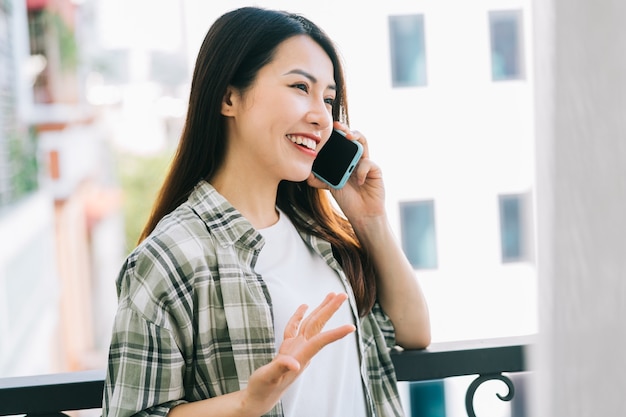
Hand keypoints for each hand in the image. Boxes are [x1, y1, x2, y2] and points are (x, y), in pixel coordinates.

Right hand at [240, 293, 354, 414]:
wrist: (260, 397)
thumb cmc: (263, 389)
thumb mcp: (268, 378)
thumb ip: (280, 368)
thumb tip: (295, 364)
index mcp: (299, 357)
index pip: (320, 341)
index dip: (335, 333)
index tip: (352, 327)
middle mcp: (301, 350)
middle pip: (317, 326)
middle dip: (330, 310)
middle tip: (343, 295)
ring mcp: (294, 348)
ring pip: (310, 324)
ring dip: (321, 309)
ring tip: (331, 295)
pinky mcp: (287, 347)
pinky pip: (294, 327)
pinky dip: (299, 316)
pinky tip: (305, 307)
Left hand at [307, 121, 385, 227]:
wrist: (362, 215)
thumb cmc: (348, 200)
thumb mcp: (330, 187)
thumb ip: (320, 180)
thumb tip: (307, 175)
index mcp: (346, 161)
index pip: (342, 143)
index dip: (336, 134)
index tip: (327, 128)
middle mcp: (357, 159)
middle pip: (353, 138)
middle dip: (346, 129)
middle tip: (337, 126)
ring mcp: (367, 164)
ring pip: (363, 143)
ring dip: (356, 137)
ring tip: (349, 137)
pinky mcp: (376, 171)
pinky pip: (368, 164)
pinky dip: (361, 171)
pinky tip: (358, 181)